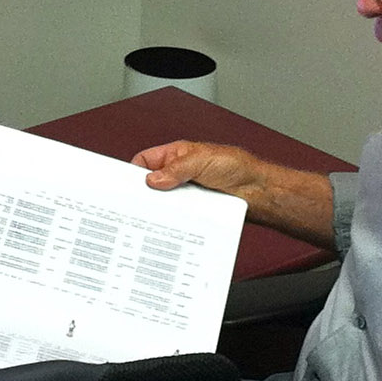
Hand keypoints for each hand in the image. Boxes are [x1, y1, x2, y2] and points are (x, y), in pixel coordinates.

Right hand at [133, 139, 338, 248]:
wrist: (258, 191)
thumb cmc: (236, 167)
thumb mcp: (201, 161)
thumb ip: (176, 169)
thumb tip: (153, 180)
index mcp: (176, 155)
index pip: (145, 161)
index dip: (133, 172)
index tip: (123, 185)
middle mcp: (178, 174)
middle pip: (151, 185)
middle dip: (144, 194)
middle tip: (135, 205)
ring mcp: (185, 193)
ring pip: (163, 202)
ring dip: (160, 209)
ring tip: (153, 217)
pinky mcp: (193, 209)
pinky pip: (177, 215)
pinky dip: (173, 220)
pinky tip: (170, 225)